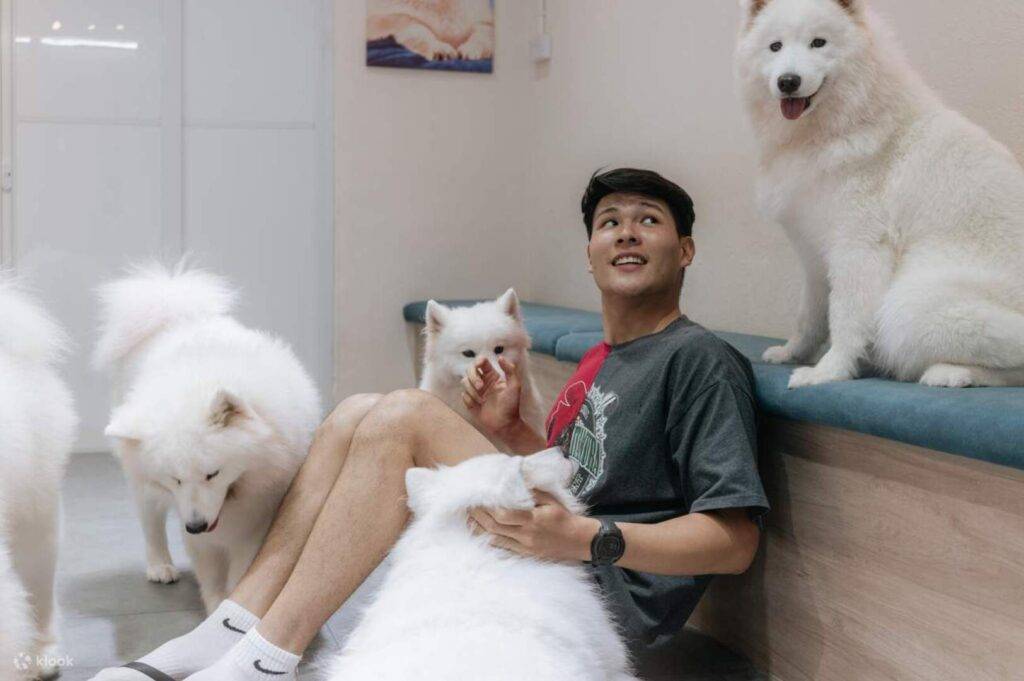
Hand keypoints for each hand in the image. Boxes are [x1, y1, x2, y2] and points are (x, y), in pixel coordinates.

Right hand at [461, 355, 522, 435]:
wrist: (505, 425)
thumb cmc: (511, 406)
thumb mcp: (515, 386)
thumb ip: (510, 370)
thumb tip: (500, 357)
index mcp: (492, 376)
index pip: (481, 362)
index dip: (478, 361)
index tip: (480, 365)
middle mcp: (483, 382)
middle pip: (469, 370)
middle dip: (473, 377)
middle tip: (481, 387)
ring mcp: (476, 392)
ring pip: (464, 382)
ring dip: (471, 390)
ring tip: (481, 400)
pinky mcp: (470, 402)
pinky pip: (463, 395)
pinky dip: (469, 399)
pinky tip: (478, 406)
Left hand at [468, 491, 600, 562]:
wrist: (579, 541)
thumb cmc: (565, 517)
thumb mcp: (551, 500)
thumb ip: (532, 490)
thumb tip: (516, 478)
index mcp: (533, 520)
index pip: (504, 515)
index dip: (488, 509)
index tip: (478, 499)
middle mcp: (526, 536)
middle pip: (496, 527)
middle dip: (479, 517)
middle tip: (467, 507)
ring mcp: (525, 547)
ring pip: (496, 539)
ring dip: (480, 529)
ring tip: (468, 519)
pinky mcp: (525, 554)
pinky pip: (503, 547)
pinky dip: (490, 540)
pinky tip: (481, 533)